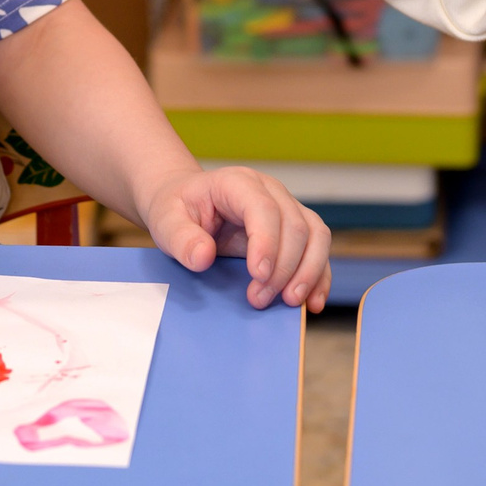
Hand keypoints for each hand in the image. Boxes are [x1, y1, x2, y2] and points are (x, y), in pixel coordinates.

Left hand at [141, 165, 332, 311]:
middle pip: (295, 226)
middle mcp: (270, 191)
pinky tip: (313, 302)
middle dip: (284, 268)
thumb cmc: (178, 209)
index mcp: (238, 183)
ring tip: (291, 302)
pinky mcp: (295, 228)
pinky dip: (319, 275)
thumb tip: (203, 257)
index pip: (263, 208)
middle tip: (259, 299)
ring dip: (308, 272)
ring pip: (316, 235)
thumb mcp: (166, 221)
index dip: (266, 242)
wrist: (187, 202)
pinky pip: (318, 248)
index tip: (258, 275)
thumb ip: (181, 238)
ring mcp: (287, 207)